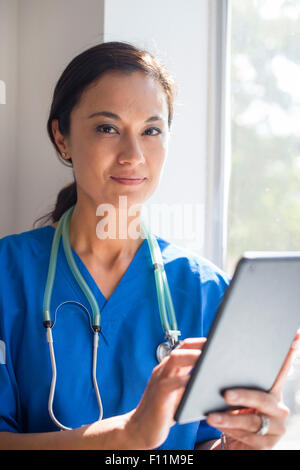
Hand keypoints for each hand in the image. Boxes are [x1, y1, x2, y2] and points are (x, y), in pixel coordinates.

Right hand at [127, 337, 205, 449]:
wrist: (141, 430)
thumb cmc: (164, 413)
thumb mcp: (181, 395)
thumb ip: (193, 384)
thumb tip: (218, 381)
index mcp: (170, 369)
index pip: (184, 348)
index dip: (200, 343)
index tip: (216, 341)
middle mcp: (164, 371)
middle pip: (181, 349)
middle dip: (198, 345)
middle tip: (215, 345)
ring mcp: (159, 381)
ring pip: (174, 360)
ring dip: (192, 356)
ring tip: (208, 357)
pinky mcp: (158, 395)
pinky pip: (169, 383)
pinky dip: (183, 380)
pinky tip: (196, 381)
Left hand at [206, 330, 299, 449]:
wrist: (236, 443)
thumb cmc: (235, 412)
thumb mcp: (237, 397)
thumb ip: (236, 381)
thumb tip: (218, 360)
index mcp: (272, 390)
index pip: (281, 370)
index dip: (289, 354)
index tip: (295, 334)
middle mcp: (279, 407)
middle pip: (263, 399)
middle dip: (243, 396)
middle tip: (226, 394)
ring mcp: (276, 427)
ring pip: (252, 421)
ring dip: (229, 418)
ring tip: (211, 416)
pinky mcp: (268, 445)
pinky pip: (247, 437)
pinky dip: (229, 430)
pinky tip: (217, 425)